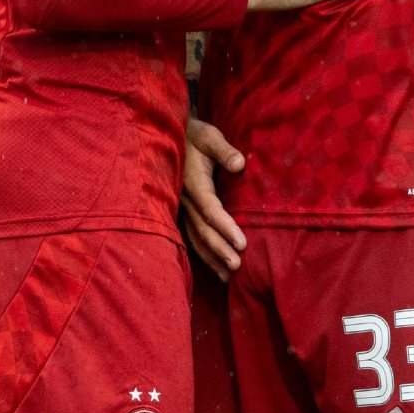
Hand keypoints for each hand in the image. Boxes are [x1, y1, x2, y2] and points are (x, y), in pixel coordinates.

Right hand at [182, 117, 246, 281]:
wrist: (171, 136)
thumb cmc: (195, 136)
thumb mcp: (210, 136)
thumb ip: (224, 150)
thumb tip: (240, 164)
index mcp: (193, 183)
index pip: (210, 209)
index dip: (225, 226)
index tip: (242, 243)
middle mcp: (185, 200)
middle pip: (203, 230)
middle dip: (220, 249)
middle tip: (238, 266)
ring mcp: (182, 209)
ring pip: (196, 238)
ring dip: (212, 257)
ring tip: (229, 276)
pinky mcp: (183, 213)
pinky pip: (192, 237)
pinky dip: (204, 255)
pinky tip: (217, 270)